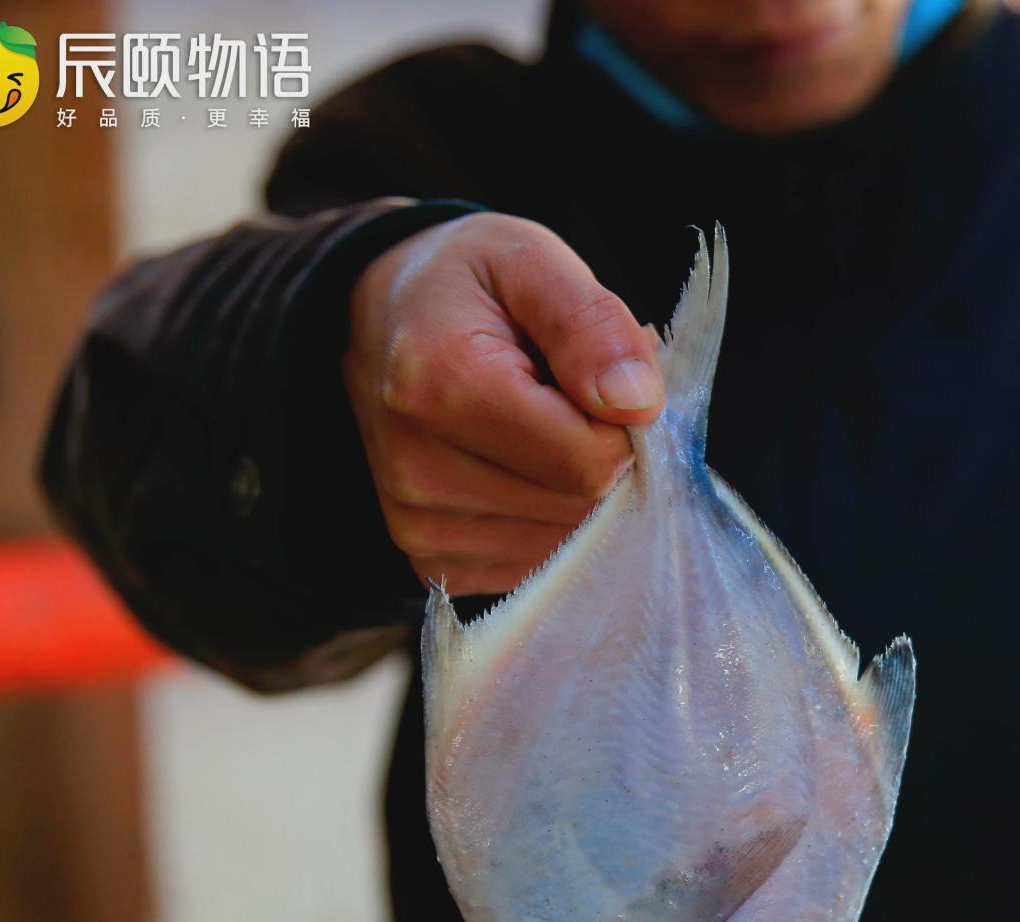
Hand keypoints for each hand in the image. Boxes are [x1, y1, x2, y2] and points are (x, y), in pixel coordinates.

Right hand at [344, 212, 663, 594]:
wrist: (382, 315)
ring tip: (536, 425)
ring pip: (564, 544)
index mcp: (442, 386)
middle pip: (579, 508)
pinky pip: (535, 564)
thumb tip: (637, 404)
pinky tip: (517, 466)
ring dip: (574, 490)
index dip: (623, 425)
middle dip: (599, 455)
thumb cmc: (465, 283)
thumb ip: (590, 323)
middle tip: (567, 398)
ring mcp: (418, 526)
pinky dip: (546, 521)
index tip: (601, 382)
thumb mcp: (531, 259)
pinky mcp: (429, 561)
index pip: (591, 461)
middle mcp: (417, 470)